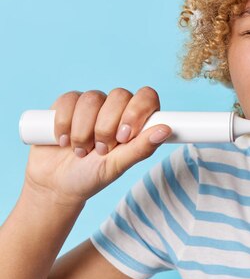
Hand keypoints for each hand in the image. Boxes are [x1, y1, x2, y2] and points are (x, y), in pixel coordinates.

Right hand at [25, 87, 170, 206]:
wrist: (54, 184)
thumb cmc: (92, 176)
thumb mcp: (117, 166)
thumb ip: (141, 148)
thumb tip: (166, 129)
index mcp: (136, 120)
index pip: (147, 97)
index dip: (137, 111)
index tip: (124, 137)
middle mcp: (116, 108)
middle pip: (119, 95)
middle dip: (107, 126)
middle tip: (101, 150)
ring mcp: (92, 104)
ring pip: (92, 98)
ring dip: (83, 130)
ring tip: (81, 151)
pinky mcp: (67, 104)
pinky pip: (69, 99)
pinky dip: (64, 124)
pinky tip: (63, 141)